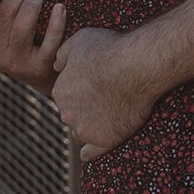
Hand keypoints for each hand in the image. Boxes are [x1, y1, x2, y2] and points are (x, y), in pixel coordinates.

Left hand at [51, 27, 159, 160]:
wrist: (136, 66)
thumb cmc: (110, 49)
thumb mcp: (80, 40)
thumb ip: (63, 54)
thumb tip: (56, 66)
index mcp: (60, 91)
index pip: (65, 96)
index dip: (79, 90)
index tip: (94, 84)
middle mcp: (67, 113)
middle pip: (72, 114)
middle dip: (83, 108)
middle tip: (103, 97)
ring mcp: (85, 129)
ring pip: (81, 131)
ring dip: (89, 126)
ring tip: (108, 115)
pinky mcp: (104, 141)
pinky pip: (90, 153)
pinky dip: (90, 151)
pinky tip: (91, 150)